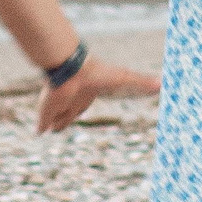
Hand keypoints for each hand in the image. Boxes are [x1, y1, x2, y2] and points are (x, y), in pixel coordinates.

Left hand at [36, 53, 158, 133]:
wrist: (73, 70)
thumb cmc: (97, 74)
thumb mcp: (124, 79)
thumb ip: (141, 82)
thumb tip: (162, 84)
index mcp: (87, 92)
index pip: (85, 102)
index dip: (83, 106)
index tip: (83, 108)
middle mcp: (71, 98)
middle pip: (69, 110)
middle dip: (67, 116)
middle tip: (64, 123)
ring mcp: (58, 104)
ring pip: (56, 116)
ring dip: (54, 121)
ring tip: (52, 129)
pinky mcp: (47, 110)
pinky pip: (43, 121)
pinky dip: (41, 126)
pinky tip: (39, 131)